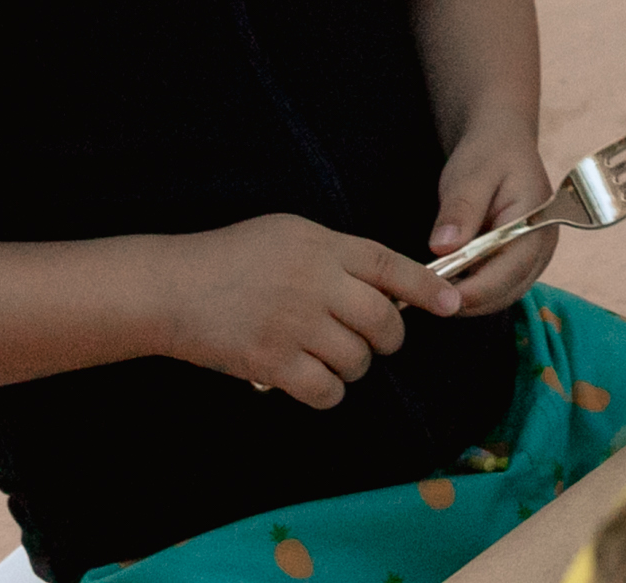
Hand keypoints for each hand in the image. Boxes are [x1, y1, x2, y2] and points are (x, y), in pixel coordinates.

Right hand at [157, 212, 458, 407]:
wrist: (174, 288)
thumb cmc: (234, 256)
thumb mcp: (290, 234)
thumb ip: (337, 254)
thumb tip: (386, 284)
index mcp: (322, 245)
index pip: (389, 266)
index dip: (426, 288)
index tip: (452, 303)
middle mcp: (315, 282)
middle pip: (383, 321)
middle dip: (386, 337)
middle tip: (371, 337)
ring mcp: (295, 324)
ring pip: (358, 360)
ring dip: (352, 365)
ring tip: (326, 353)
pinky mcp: (273, 363)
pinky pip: (327, 390)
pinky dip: (327, 391)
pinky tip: (310, 378)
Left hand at [432, 125, 556, 312]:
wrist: (502, 143)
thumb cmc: (489, 153)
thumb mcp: (471, 173)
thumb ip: (460, 209)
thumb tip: (443, 247)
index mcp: (537, 221)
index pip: (510, 270)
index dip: (475, 290)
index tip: (438, 294)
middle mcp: (543, 246)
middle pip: (506, 290)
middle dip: (467, 300)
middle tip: (425, 296)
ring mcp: (534, 258)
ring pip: (501, 296)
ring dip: (468, 299)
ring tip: (431, 289)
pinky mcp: (520, 263)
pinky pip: (497, 288)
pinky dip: (472, 291)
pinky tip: (447, 281)